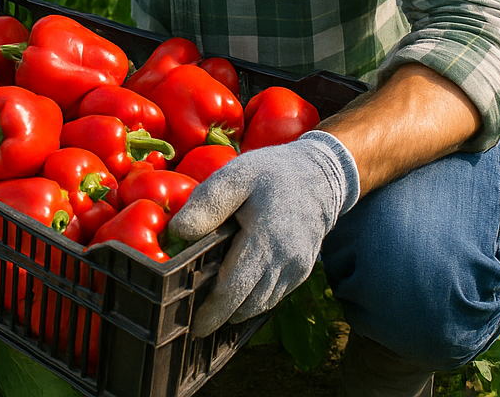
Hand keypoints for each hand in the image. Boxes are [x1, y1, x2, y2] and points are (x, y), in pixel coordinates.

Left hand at [169, 131, 359, 335]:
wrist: (320, 175)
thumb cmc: (271, 174)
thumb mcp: (235, 176)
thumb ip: (206, 204)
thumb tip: (179, 232)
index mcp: (267, 241)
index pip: (236, 288)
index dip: (214, 311)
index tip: (194, 326)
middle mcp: (286, 263)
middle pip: (248, 303)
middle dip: (221, 316)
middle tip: (194, 324)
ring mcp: (297, 270)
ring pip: (262, 303)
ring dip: (237, 311)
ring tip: (210, 313)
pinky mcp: (301, 271)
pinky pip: (274, 295)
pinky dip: (253, 301)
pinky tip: (235, 299)